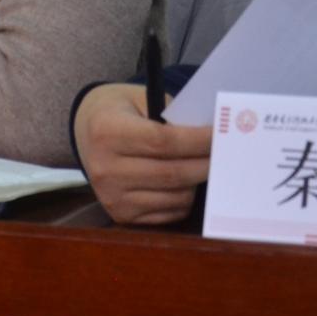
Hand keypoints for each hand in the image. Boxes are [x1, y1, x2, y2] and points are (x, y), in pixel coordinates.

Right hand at [73, 82, 210, 225]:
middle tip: (229, 153)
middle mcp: (105, 169)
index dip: (199, 141)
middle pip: (173, 173)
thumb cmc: (122, 112)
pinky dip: (185, 198)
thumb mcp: (142, 100)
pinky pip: (170, 212)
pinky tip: (184, 182)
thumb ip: (174, 117)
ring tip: (202, 165)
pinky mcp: (121, 216)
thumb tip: (214, 138)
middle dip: (208, 163)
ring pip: (177, 196)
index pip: (164, 141)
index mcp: (107, 132)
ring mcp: (112, 197)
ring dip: (197, 182)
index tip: (223, 135)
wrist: (87, 133)